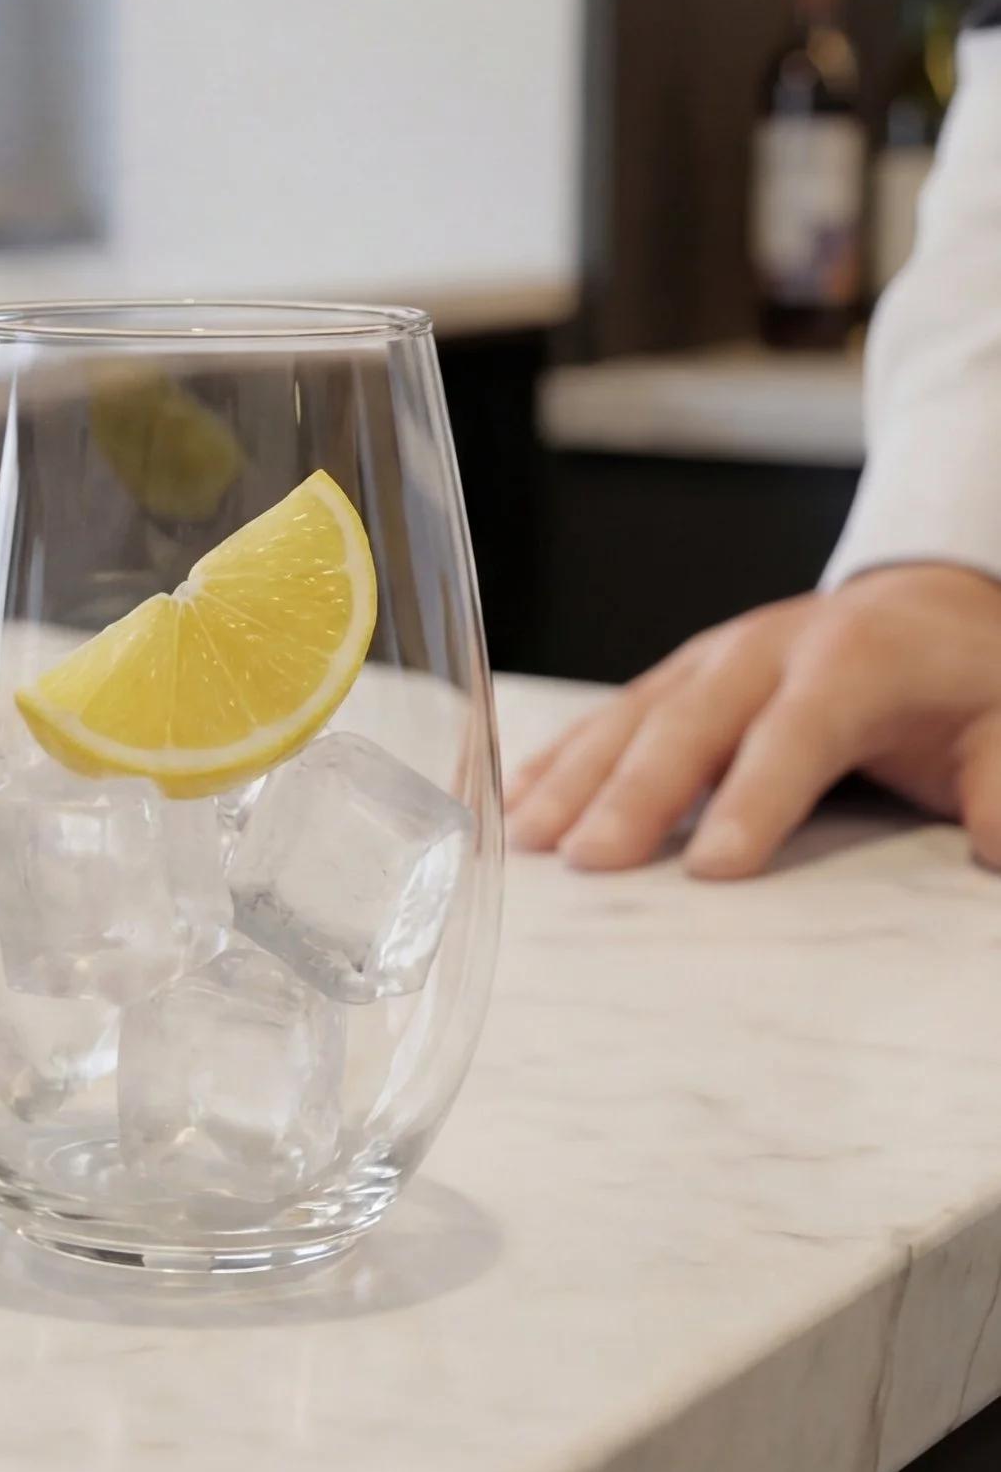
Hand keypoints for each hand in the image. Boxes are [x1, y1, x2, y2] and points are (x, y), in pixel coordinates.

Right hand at [505, 564, 1000, 876]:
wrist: (930, 601)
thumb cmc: (967, 677)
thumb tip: (997, 848)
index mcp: (854, 659)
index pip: (796, 733)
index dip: (753, 799)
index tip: (715, 869)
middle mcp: (768, 647)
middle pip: (692, 722)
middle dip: (635, 792)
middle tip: (589, 859)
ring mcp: (716, 654)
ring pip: (636, 714)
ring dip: (578, 775)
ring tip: (531, 837)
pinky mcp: (684, 672)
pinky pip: (614, 712)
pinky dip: (562, 753)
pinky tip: (518, 795)